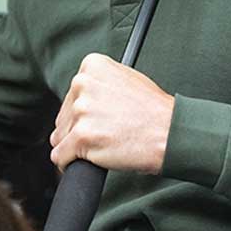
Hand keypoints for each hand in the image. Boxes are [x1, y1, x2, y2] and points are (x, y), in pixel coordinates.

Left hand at [50, 53, 174, 173]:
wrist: (171, 133)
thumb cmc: (154, 112)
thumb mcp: (127, 80)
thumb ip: (99, 85)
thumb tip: (78, 101)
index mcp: (92, 66)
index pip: (71, 96)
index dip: (83, 114)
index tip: (99, 120)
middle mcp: (82, 84)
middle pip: (63, 117)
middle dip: (79, 131)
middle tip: (105, 135)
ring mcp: (81, 111)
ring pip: (60, 137)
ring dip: (75, 147)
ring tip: (103, 146)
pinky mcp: (81, 136)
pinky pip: (59, 156)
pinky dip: (69, 163)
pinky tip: (88, 162)